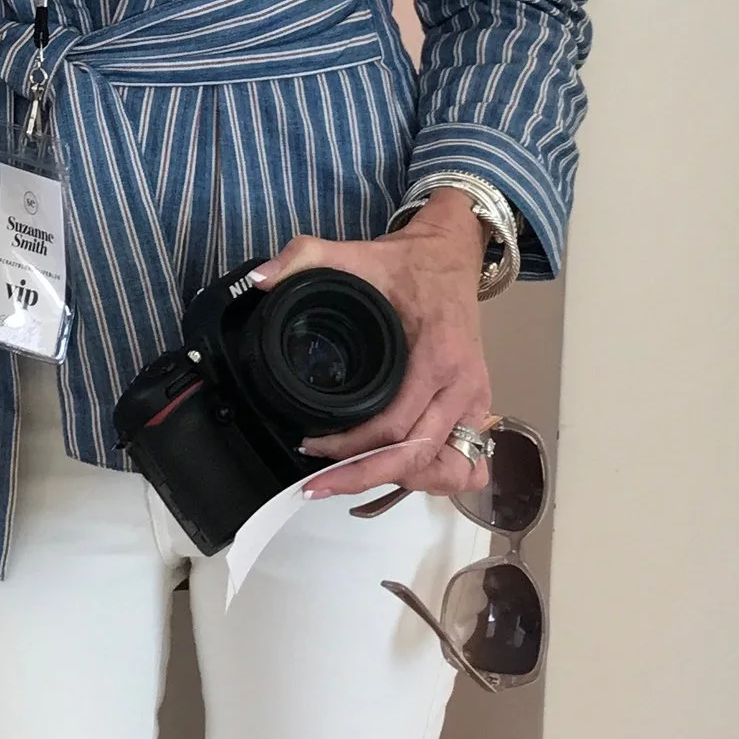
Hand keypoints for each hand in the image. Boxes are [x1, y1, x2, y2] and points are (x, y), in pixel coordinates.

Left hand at [251, 189, 494, 501]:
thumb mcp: (354, 252)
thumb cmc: (407, 264)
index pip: (393, 426)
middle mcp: (463, 388)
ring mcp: (476, 402)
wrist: (452, 256)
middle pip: (416, 458)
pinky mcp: (479, 409)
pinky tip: (395, 474)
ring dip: (400, 482)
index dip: (349, 447)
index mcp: (437, 357)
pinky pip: (465, 463)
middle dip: (362, 477)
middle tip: (316, 485)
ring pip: (445, 470)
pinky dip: (434, 477)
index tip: (310, 445)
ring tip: (350, 480)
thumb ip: (304, 258)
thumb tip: (260, 281)